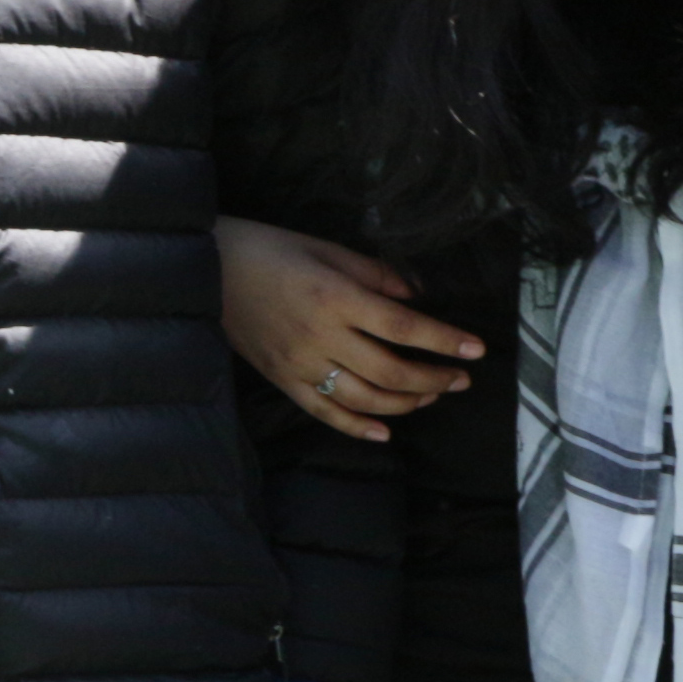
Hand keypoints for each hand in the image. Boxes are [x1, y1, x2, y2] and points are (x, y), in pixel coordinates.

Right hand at [221, 216, 480, 441]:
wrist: (206, 270)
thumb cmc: (269, 250)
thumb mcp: (327, 249)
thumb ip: (375, 274)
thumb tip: (416, 297)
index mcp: (335, 298)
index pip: (404, 328)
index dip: (444, 341)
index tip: (476, 349)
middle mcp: (320, 336)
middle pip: (390, 372)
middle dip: (434, 379)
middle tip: (460, 378)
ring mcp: (299, 363)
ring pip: (363, 398)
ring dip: (405, 404)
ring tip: (430, 396)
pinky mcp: (282, 379)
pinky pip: (323, 412)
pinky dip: (356, 427)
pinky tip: (385, 432)